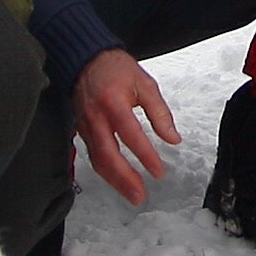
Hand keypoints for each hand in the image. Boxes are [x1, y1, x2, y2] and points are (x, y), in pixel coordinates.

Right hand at [71, 48, 177, 204]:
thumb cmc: (115, 70)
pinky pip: (93, 156)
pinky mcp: (82, 131)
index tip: (158, 171)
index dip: (145, 156)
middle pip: (108, 155)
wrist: (86, 61)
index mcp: (114, 102)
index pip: (131, 135)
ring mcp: (86, 126)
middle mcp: (97, 117)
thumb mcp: (145, 85)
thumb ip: (160, 113)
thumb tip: (173, 138)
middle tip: (140, 194)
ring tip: (132, 194)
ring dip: (115, 181)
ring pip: (98, 160)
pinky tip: (116, 181)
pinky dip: (105, 172)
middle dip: (125, 178)